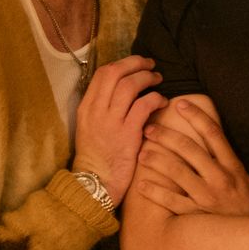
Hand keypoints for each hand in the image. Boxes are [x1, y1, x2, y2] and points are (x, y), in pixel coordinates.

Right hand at [72, 55, 164, 203]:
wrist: (95, 185)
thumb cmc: (97, 159)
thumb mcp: (90, 129)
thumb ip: (102, 109)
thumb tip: (122, 91)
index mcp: (86, 107)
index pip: (102, 73)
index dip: (122, 64)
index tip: (135, 65)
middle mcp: (96, 110)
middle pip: (115, 72)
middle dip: (136, 63)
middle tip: (150, 65)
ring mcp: (111, 122)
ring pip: (129, 85)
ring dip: (147, 78)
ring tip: (158, 80)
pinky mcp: (127, 134)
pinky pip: (144, 105)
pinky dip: (156, 98)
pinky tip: (162, 102)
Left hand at [133, 97, 248, 217]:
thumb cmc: (247, 209)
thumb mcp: (245, 181)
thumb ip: (228, 162)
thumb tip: (212, 138)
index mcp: (233, 167)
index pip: (213, 133)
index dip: (196, 115)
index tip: (180, 103)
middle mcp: (220, 179)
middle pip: (189, 148)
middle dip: (166, 135)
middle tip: (149, 127)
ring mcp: (207, 198)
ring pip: (176, 171)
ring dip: (156, 159)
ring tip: (142, 153)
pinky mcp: (196, 216)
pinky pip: (170, 201)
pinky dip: (154, 192)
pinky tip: (141, 185)